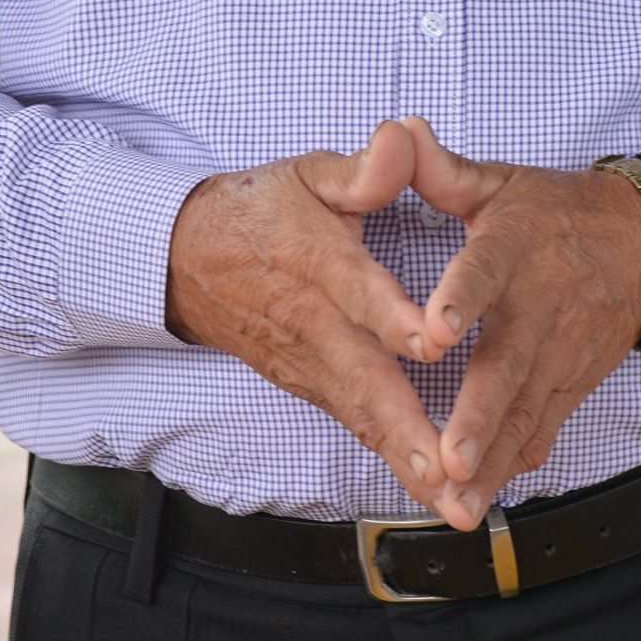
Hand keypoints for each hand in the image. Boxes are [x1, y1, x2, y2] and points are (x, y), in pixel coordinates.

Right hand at [165, 120, 449, 514]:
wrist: (186, 259)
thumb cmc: (262, 209)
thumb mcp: (309, 173)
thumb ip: (363, 167)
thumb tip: (404, 137)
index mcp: (318, 263)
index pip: (360, 293)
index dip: (396, 316)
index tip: (438, 339)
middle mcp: (315, 324)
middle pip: (364, 382)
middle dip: (410, 431)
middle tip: (454, 475)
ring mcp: (309, 364)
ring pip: (361, 417)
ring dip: (406, 461)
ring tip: (454, 503)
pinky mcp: (308, 385)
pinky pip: (353, 422)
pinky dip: (390, 457)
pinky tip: (430, 487)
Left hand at [399, 116, 640, 531]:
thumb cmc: (552, 213)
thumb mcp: (499, 182)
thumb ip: (440, 170)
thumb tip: (398, 132)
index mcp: (513, 246)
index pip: (485, 270)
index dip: (461, 298)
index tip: (432, 330)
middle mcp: (539, 304)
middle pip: (508, 363)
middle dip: (478, 415)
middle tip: (449, 457)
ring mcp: (560, 351)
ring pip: (526, 411)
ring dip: (492, 459)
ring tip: (458, 501)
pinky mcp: (572, 382)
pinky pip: (544, 427)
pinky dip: (517, 463)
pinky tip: (486, 495)